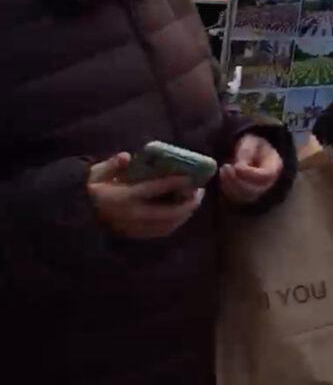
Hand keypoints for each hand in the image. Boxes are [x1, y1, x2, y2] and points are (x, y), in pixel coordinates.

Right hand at [87, 153, 203, 238]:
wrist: (71, 217)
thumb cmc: (86, 190)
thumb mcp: (94, 174)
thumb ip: (111, 165)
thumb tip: (126, 156)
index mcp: (124, 197)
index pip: (156, 189)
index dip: (176, 183)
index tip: (191, 177)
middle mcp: (132, 215)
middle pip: (169, 213)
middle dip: (188, 203)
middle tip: (200, 191)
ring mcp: (133, 228)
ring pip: (167, 225)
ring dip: (184, 215)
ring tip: (193, 202)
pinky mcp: (133, 236)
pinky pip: (159, 232)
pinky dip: (173, 224)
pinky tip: (180, 215)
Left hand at [220, 135, 282, 204]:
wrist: (248, 151)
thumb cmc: (251, 145)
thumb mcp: (251, 142)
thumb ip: (246, 151)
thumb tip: (238, 167)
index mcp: (274, 167)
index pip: (265, 176)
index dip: (250, 174)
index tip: (236, 166)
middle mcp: (268, 183)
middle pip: (255, 191)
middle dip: (237, 181)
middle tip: (225, 168)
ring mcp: (257, 192)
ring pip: (244, 197)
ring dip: (230, 186)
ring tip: (223, 170)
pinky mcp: (245, 196)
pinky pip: (235, 199)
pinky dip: (226, 190)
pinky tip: (222, 177)